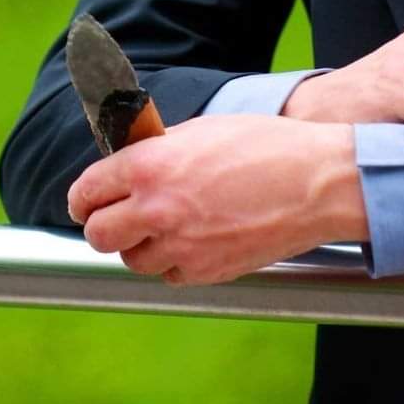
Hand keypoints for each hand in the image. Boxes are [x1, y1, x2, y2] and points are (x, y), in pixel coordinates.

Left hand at [67, 115, 365, 283]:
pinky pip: (170, 274)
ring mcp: (182, 245)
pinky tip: (197, 239)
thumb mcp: (207, 129)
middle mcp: (159, 209)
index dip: (83, 196)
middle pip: (99, 234)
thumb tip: (131, 158)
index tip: (88, 201)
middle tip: (120, 216)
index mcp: (152, 166)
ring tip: (167, 226)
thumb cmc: (270, 146)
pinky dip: (176, 261)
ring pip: (133, 260)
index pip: (87, 191)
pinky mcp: (206, 271)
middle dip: (104, 224)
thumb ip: (161, 147)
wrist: (319, 182)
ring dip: (142, 244)